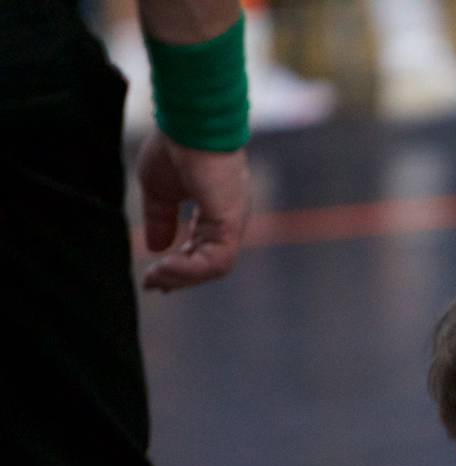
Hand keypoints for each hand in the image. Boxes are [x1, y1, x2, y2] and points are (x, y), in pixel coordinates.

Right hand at [137, 131, 250, 290]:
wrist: (189, 122)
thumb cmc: (176, 145)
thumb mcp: (160, 190)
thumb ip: (160, 218)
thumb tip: (155, 246)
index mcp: (215, 210)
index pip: (201, 248)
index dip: (179, 265)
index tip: (154, 276)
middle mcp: (227, 219)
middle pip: (209, 263)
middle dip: (179, 277)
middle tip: (153, 284)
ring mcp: (232, 221)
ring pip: (213, 266)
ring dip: (182, 276)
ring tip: (157, 277)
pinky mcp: (230, 222)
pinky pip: (216, 260)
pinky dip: (190, 269)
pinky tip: (165, 266)